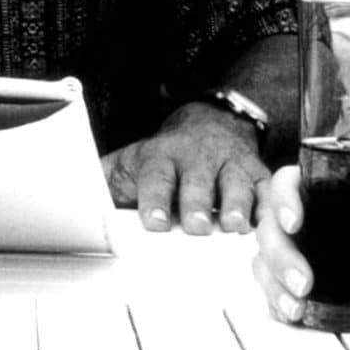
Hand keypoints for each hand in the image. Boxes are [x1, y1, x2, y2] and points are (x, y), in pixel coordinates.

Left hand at [100, 101, 268, 234]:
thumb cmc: (164, 158)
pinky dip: (274, 205)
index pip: (156, 176)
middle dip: (197, 202)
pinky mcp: (258, 174)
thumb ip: (104, 184)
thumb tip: (72, 205)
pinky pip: (269, 188)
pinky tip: (276, 222)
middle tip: (196, 226)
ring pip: (236, 183)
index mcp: (162, 157)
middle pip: (198, 180)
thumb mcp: (130, 164)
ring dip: (236, 204)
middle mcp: (198, 158)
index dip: (155, 199)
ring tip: (234, 225)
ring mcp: (230, 165)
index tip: (156, 222)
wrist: (209, 123)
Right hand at [252, 164, 318, 322]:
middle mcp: (295, 217)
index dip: (284, 200)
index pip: (285, 184)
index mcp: (316, 191)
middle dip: (281, 257)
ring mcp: (287, 249)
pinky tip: (289, 316)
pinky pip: (270, 290)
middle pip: (269, 228)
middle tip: (304, 284)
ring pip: (262, 261)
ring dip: (275, 286)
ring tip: (296, 309)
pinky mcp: (286, 280)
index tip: (295, 223)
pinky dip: (276, 303)